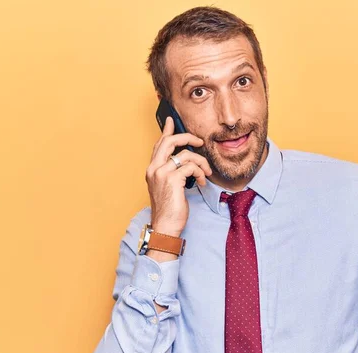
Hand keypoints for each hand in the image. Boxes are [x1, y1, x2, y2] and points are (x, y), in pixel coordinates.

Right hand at [145, 116, 212, 235]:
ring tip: (206, 173)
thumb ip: (173, 172)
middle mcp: (154, 169)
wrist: (165, 226)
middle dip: (188, 137)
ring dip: (201, 162)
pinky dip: (200, 173)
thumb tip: (186, 162)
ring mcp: (162, 173)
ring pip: (186, 154)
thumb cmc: (169, 209)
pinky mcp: (172, 180)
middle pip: (170, 142)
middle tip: (200, 142)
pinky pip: (191, 167)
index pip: (159, 145)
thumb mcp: (168, 187)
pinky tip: (202, 182)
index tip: (171, 120)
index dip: (166, 131)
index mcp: (152, 169)